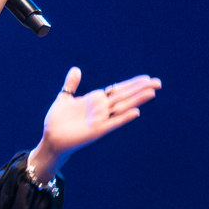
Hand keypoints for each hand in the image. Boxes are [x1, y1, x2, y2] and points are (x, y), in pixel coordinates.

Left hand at [31, 68, 161, 175]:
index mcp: (95, 100)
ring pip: (123, 107)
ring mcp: (101, 119)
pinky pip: (113, 123)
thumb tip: (75, 69)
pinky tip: (136, 112)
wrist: (50, 138)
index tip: (146, 77)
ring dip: (137, 100)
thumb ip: (71, 85)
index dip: (131, 83)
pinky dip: (124, 117)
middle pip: (124, 96)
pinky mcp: (97, 130)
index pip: (117, 89)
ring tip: (152, 92)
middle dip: (140, 89)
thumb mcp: (64, 98)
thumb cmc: (57, 121)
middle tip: (158, 83)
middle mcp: (101, 109)